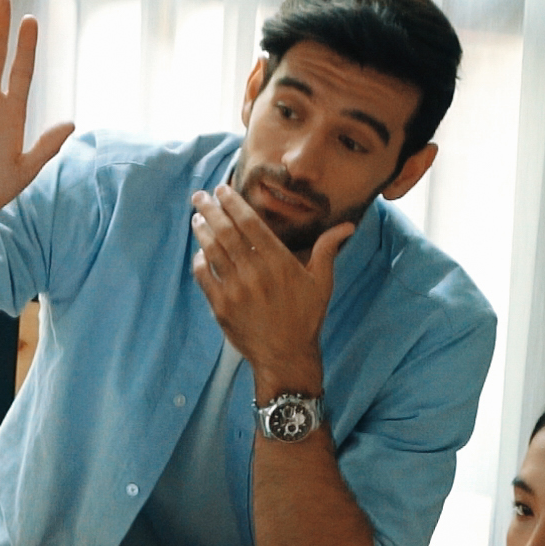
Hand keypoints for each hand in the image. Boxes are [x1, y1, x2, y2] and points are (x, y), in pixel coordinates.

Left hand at [188, 183, 355, 390]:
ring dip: (202, 231)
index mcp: (278, 261)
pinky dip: (199, 261)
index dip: (233, 203)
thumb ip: (327, 249)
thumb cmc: (305, 317)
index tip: (222, 190)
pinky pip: (204, 276)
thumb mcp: (321, 282)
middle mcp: (255, 272)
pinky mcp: (221, 307)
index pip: (250, 223)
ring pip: (212, 251)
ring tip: (197, 218)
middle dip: (211, 209)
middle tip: (200, 196)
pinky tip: (200, 251)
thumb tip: (347, 226)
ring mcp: (235, 290)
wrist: (285, 355)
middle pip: (227, 231)